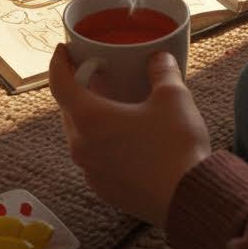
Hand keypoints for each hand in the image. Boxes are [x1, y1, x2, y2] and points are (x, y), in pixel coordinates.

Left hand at [48, 45, 211, 226]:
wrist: (188, 198)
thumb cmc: (176, 145)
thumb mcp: (173, 97)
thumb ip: (162, 71)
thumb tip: (159, 58)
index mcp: (90, 118)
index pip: (60, 84)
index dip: (59, 63)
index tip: (63, 50)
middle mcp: (81, 147)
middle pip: (68, 111)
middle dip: (78, 91)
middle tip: (95, 76)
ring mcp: (90, 173)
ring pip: (81, 137)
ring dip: (90, 120)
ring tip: (112, 108)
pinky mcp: (105, 191)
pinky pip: (94, 160)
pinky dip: (102, 144)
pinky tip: (126, 141)